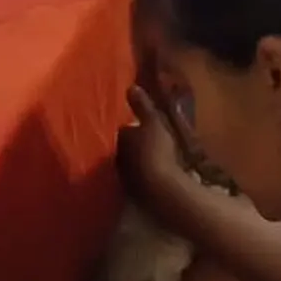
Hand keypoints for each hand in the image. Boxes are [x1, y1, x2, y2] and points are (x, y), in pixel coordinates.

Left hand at [118, 84, 192, 218]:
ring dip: (141, 160)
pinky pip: (141, 179)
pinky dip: (148, 174)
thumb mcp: (154, 122)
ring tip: (156, 156)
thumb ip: (142, 106)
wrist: (162, 188)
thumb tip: (130, 86)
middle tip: (149, 139)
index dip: (133, 127)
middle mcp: (118, 160)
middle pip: (125, 148)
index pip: (123, 130)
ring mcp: (127, 179)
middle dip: (135, 145)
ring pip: (133, 165)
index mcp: (121, 141)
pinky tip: (159, 173)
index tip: (142, 124)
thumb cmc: (157, 150)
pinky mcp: (137, 194)